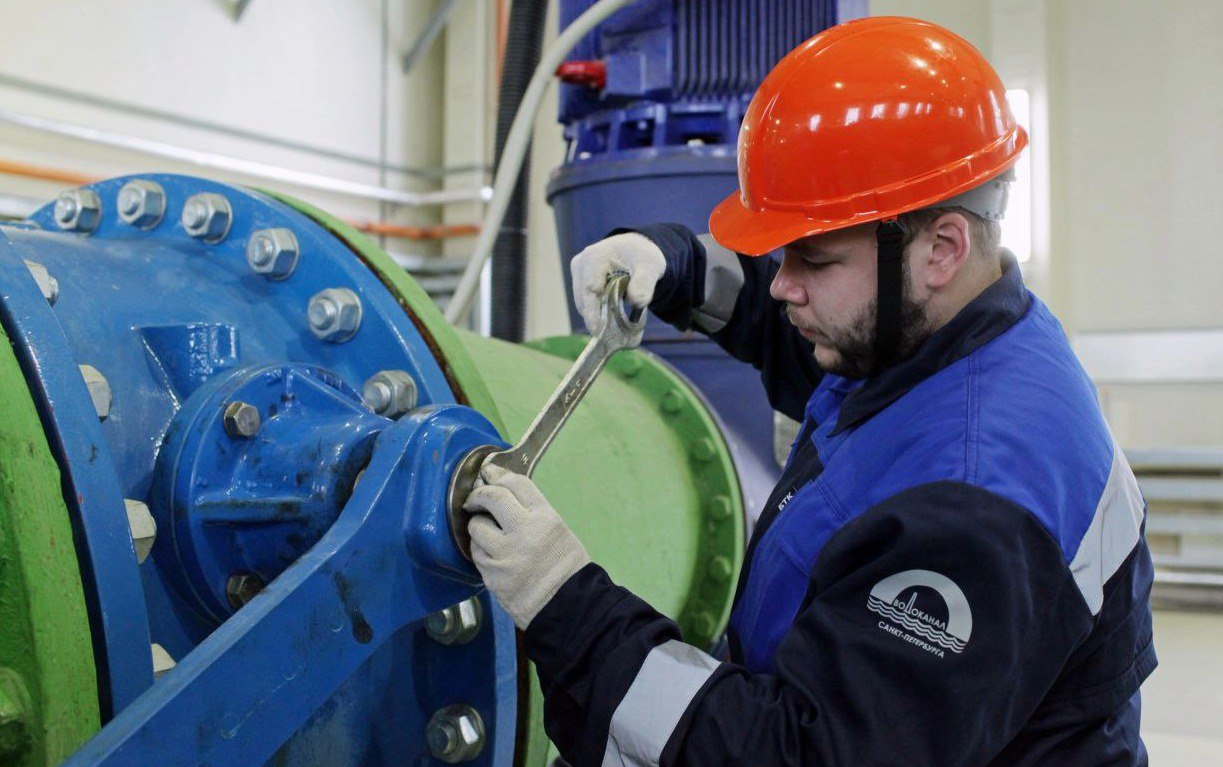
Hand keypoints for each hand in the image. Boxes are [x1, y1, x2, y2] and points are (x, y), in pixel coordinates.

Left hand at [464, 465, 590, 629]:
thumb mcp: (558, 530)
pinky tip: (490, 553)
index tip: (488, 472)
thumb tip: (502, 492)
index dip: (497, 473)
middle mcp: (524, 533)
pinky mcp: (492, 576)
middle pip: (492, 498)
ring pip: (476, 527)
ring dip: (478, 525)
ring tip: (487, 532)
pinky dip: (480, 550)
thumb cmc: (566, 566)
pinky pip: (476, 554)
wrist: (570, 608)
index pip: (516, 484)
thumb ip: (532, 512)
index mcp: (545, 518)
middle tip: (476, 497)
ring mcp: (505, 556)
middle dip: (479, 494)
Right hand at [570, 232, 665, 334]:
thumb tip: (635, 301)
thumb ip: (645, 283)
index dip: (594, 311)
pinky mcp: (579, 280)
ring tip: (608, 329)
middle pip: (583, 297)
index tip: (598, 330)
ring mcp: (578, 272)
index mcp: (596, 257)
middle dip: (593, 317)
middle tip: (603, 336)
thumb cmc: (641, 256)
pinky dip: (595, 311)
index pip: (591, 288)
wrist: (635, 249)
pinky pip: (584, 301)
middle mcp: (581, 263)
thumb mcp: (650, 266)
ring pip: (582, 302)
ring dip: (594, 315)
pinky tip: (606, 319)